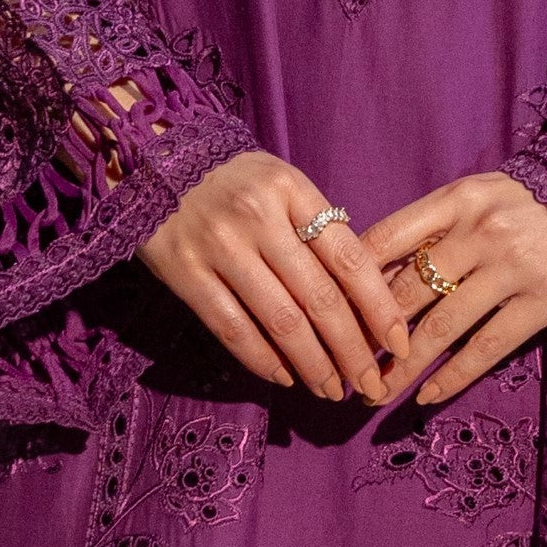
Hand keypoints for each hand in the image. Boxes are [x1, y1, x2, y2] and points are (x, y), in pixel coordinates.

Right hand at [140, 150, 406, 404]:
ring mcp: (219, 246)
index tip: (398, 344)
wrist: (148, 155)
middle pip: (320, 299)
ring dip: (313, 365)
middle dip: (352, 351)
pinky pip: (232, 327)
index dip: (379, 308)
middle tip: (370, 385)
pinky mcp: (183, 272)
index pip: (350, 259)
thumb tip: (363, 289)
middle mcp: (258, 218)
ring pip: (280, 321)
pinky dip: (262, 359)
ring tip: (331, 390)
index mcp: (292, 191)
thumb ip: (315, 226)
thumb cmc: (229, 177)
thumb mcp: (280, 183)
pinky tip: (284, 378)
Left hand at [356, 170, 546, 411]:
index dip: (351, 279)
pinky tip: (426, 396)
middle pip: (406, 290)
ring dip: (402, 366)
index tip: (327, 311)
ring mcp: (513, 266)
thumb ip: (439, 224)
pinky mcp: (543, 301)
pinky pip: (486, 347)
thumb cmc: (543, 200)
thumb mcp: (486, 194)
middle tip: (342, 365)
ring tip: (377, 392)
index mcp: (459, 198)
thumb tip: (379, 270)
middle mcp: (481, 230)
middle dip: (368, 333)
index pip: (386, 238)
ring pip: (439, 327)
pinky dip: (452, 376)